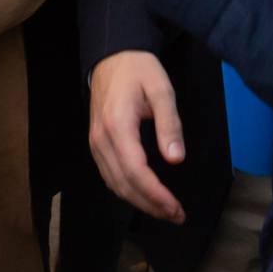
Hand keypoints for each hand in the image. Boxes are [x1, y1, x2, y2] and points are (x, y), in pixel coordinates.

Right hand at [88, 50, 185, 222]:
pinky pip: (109, 176)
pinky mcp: (96, 144)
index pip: (136, 171)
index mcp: (118, 126)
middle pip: (124, 184)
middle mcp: (101, 140)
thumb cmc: (139, 69)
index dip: (156, 195)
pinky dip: (127, 191)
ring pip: (114, 184)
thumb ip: (169, 124)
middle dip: (151, 205)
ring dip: (139, 202)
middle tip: (177, 216)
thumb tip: (176, 158)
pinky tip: (144, 195)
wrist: (112, 55)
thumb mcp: (161, 89)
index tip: (176, 208)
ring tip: (165, 211)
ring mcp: (95, 143)